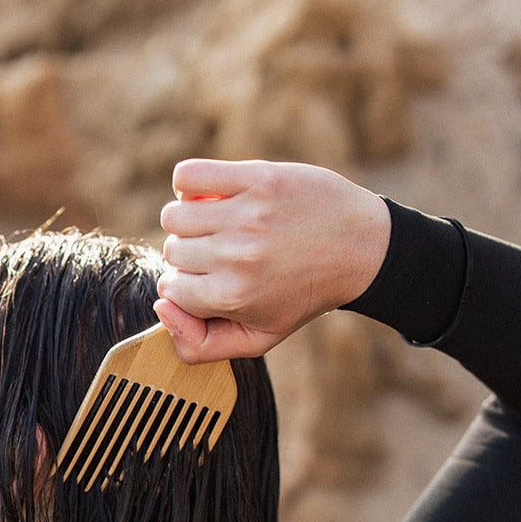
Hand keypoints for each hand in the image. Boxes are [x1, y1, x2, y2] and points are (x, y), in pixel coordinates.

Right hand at [156, 159, 390, 361]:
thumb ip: (199, 346)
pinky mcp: (257, 178)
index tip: (215, 282)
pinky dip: (189, 185)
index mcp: (233, 298)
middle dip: (191, 256)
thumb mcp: (258, 338)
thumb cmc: (302, 295)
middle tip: (226, 255)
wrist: (360, 248)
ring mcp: (246, 214)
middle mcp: (236, 257)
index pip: (169, 290)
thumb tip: (160, 308)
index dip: (188, 287)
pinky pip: (187, 176)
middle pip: (171, 252)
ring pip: (173, 215)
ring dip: (189, 221)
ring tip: (219, 225)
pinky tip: (214, 197)